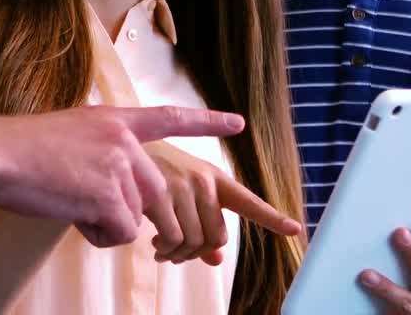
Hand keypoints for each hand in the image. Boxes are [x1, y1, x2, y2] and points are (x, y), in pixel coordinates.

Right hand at [0, 105, 247, 247]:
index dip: (205, 121)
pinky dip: (100, 236)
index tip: (237, 122)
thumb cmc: (22, 151)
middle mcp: (123, 139)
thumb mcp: (71, 134)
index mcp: (113, 120)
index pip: (169, 117)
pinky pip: (123, 232)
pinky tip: (72, 216)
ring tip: (71, 205)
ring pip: (137, 216)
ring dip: (108, 225)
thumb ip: (102, 151)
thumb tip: (119, 190)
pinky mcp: (109, 193)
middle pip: (158, 192)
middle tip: (98, 217)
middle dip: (141, 217)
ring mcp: (118, 165)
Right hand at [142, 141, 301, 265]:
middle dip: (197, 253)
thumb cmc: (151, 172)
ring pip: (193, 243)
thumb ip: (202, 222)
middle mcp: (203, 180)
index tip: (294, 228)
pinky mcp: (159, 194)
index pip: (248, 201)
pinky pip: (171, 241)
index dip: (272, 217)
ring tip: (161, 248)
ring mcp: (182, 186)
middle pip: (216, 237)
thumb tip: (216, 260)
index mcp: (214, 177)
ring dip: (176, 254)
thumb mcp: (182, 192)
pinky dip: (163, 251)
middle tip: (177, 252)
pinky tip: (151, 243)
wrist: (116, 151)